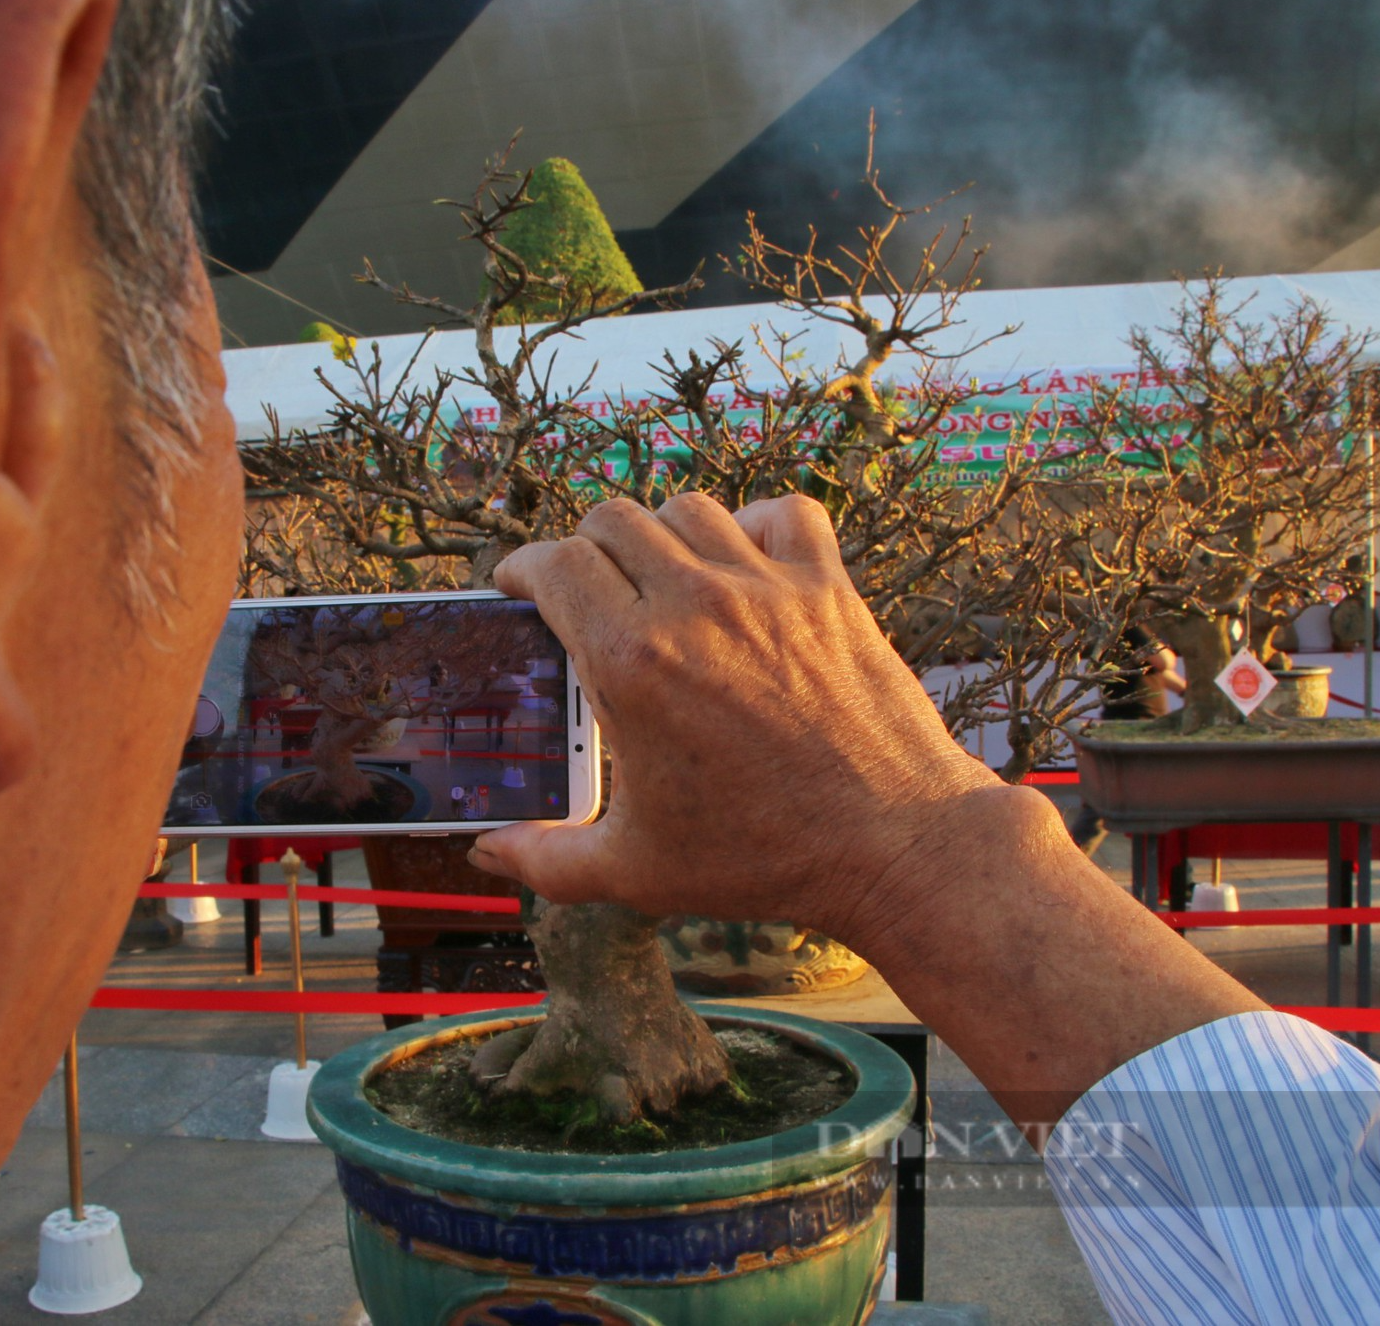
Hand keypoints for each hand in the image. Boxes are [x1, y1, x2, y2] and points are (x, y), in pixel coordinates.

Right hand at [471, 492, 1000, 930]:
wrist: (893, 844)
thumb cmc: (763, 858)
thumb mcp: (634, 870)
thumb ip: (546, 858)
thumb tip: (486, 853)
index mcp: (631, 663)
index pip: (554, 564)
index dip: (523, 569)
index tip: (519, 587)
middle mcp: (694, 607)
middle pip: (612, 521)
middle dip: (584, 549)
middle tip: (585, 590)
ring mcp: (766, 590)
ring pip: (688, 509)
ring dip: (661, 534)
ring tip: (661, 577)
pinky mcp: (828, 590)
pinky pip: (783, 513)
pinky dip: (755, 524)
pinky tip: (744, 564)